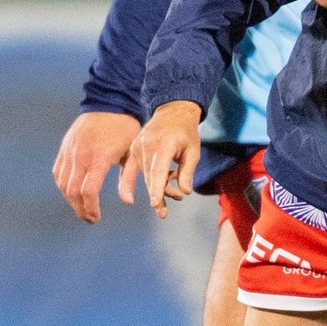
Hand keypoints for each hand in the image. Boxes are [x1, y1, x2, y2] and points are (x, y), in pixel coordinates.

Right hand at [52, 111, 143, 222]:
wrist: (109, 102)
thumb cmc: (125, 129)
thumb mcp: (131, 153)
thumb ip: (128, 179)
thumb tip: (127, 202)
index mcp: (98, 158)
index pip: (88, 191)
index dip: (91, 208)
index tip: (96, 217)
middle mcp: (80, 155)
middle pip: (73, 191)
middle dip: (80, 209)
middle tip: (89, 218)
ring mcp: (70, 150)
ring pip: (63, 183)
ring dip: (70, 200)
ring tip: (81, 208)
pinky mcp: (65, 147)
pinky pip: (58, 171)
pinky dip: (63, 185)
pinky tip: (71, 192)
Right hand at [121, 101, 203, 218]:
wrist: (172, 112)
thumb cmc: (186, 133)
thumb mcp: (193, 150)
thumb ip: (187, 172)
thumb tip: (185, 192)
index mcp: (165, 144)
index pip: (159, 170)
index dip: (157, 188)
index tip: (155, 204)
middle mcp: (148, 145)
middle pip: (150, 177)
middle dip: (157, 196)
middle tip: (163, 213)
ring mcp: (138, 146)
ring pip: (145, 176)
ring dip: (157, 186)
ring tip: (174, 189)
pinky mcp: (133, 149)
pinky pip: (136, 170)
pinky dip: (148, 179)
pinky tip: (158, 187)